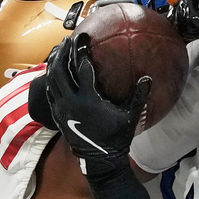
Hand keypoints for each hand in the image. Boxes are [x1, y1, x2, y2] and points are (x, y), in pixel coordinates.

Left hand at [45, 35, 151, 179]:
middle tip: (69, 39)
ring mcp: (62, 109)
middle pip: (61, 70)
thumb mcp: (130, 116)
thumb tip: (148, 78)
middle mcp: (71, 102)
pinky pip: (50, 92)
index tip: (84, 37)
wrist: (100, 161)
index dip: (81, 50)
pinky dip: (50, 79)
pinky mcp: (57, 115)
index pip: (81, 68)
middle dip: (64, 52)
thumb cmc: (117, 138)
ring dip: (54, 63)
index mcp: (88, 99)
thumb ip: (138, 96)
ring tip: (58, 50)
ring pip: (52, 80)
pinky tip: (53, 72)